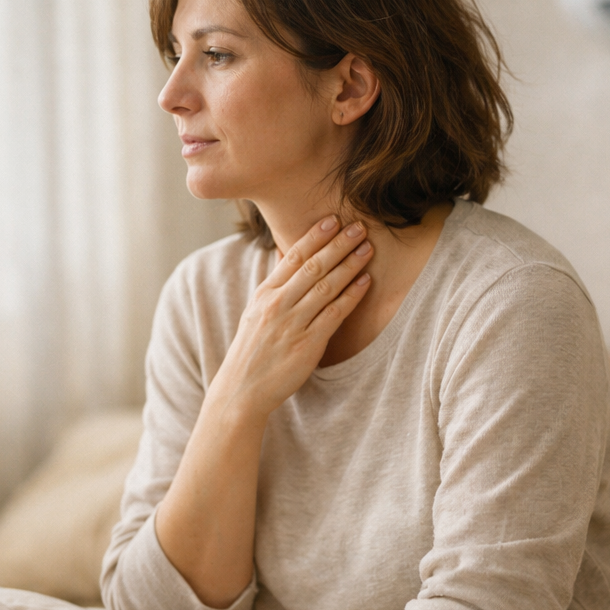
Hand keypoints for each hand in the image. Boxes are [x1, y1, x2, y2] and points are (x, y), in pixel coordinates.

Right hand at [214, 216, 373, 419]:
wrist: (241, 390)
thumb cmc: (253, 350)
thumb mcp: (255, 311)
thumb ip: (275, 283)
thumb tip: (286, 252)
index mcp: (264, 294)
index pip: (292, 257)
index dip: (314, 237)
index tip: (333, 219)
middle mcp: (277, 305)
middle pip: (313, 267)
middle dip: (338, 244)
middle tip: (359, 226)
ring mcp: (292, 324)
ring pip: (326, 287)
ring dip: (349, 264)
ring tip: (367, 247)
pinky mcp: (307, 344)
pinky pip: (334, 314)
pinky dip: (351, 295)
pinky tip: (366, 281)